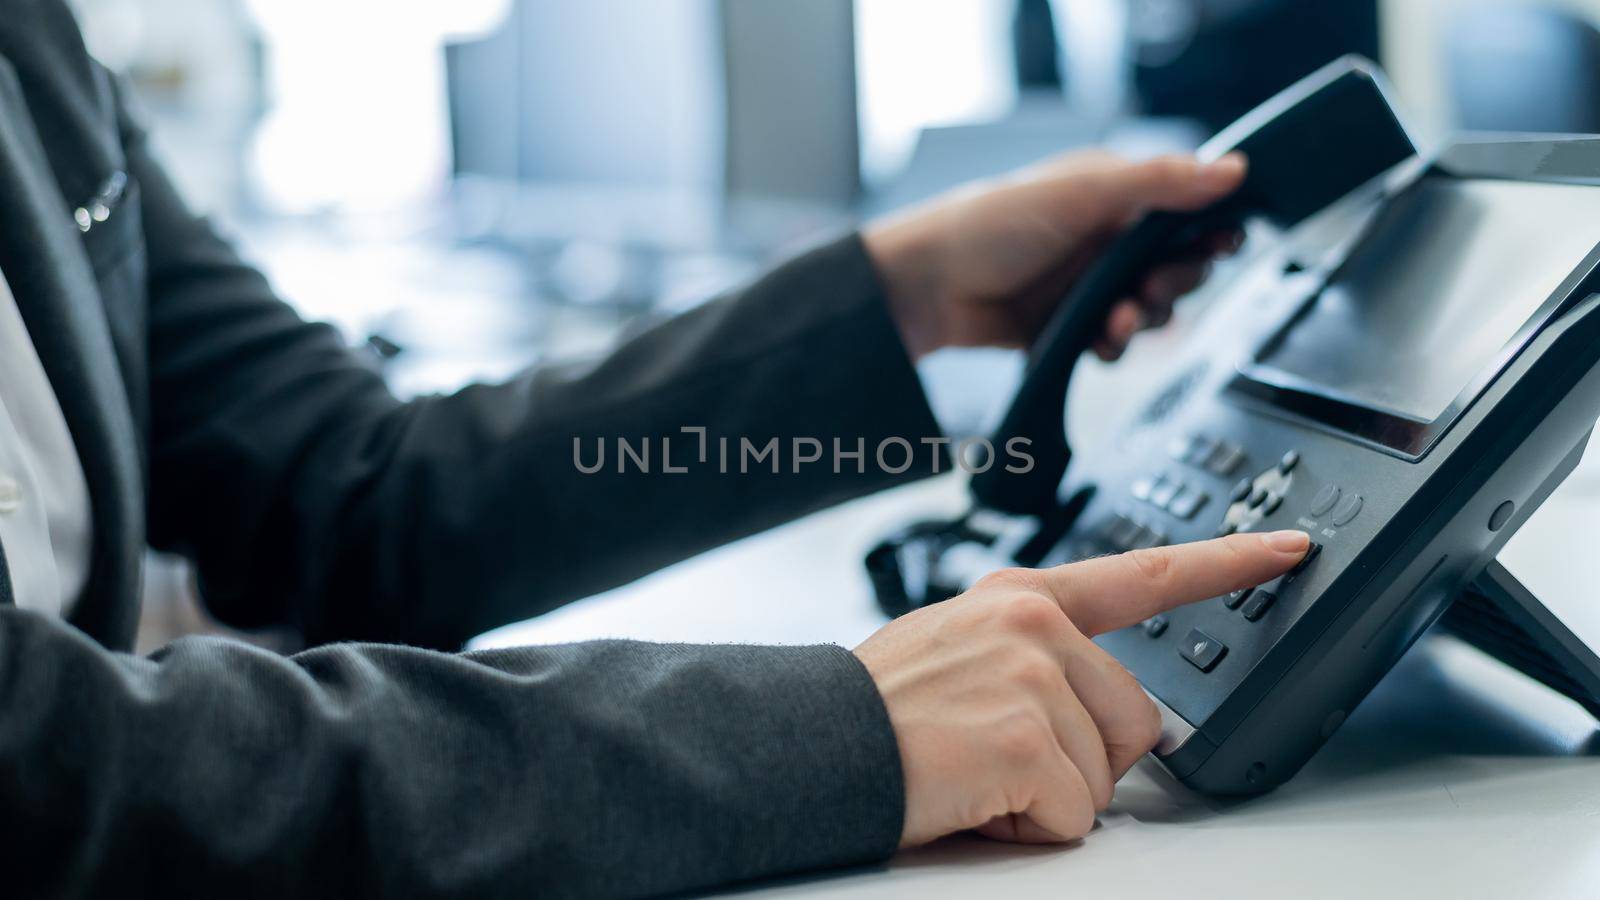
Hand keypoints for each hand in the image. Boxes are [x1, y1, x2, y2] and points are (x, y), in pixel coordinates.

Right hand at [853, 529, 1309, 846]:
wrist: (811, 744)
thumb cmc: (878, 711)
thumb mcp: (959, 650)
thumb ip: (1036, 658)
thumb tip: (1104, 719)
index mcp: (1021, 597)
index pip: (1142, 574)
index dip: (1224, 563)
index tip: (1286, 548)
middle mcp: (1034, 623)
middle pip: (1135, 720)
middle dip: (1083, 761)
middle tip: (1000, 758)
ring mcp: (1034, 675)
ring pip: (1106, 774)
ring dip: (1049, 798)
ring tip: (974, 773)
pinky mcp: (1028, 736)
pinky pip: (1076, 815)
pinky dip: (1028, 826)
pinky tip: (973, 796)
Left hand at [863, 151, 1247, 360]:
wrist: (926, 289)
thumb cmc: (987, 225)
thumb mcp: (1082, 191)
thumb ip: (1159, 182)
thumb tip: (1231, 169)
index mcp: (1111, 195)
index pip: (1183, 212)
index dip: (1208, 231)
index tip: (1222, 245)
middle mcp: (1102, 240)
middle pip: (1174, 268)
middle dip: (1175, 283)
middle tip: (1154, 287)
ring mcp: (1085, 286)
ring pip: (1148, 311)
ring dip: (1144, 320)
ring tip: (1119, 319)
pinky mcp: (1067, 327)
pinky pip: (1112, 344)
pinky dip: (1113, 347)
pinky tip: (1099, 342)